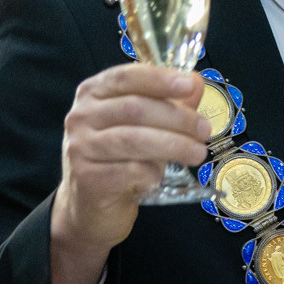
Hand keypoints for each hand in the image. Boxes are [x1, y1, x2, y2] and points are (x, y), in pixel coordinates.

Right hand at [49, 64, 209, 283]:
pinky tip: (161, 177)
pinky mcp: (86, 178)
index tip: (189, 85)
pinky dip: (152, 172)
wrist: (89, 207)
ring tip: (197, 153)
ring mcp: (80, 147)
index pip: (126, 77)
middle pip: (134, 108)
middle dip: (176, 118)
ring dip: (172, 145)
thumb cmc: (119, 159)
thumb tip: (197, 81)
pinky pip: (128, 171)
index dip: (160, 79)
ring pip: (133, 139)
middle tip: (204, 130)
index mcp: (93, 93)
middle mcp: (80, 116)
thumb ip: (169, 102)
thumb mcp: (143, 126)